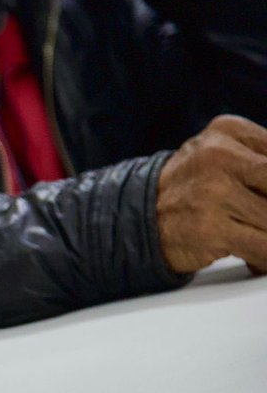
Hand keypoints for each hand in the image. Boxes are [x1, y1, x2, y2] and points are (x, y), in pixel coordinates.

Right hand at [156, 115, 266, 273]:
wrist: (138, 217)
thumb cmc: (192, 188)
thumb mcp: (223, 154)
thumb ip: (260, 160)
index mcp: (227, 131)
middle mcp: (218, 156)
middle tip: (264, 215)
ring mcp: (213, 193)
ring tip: (257, 236)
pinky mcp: (209, 228)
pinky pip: (264, 247)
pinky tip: (259, 260)